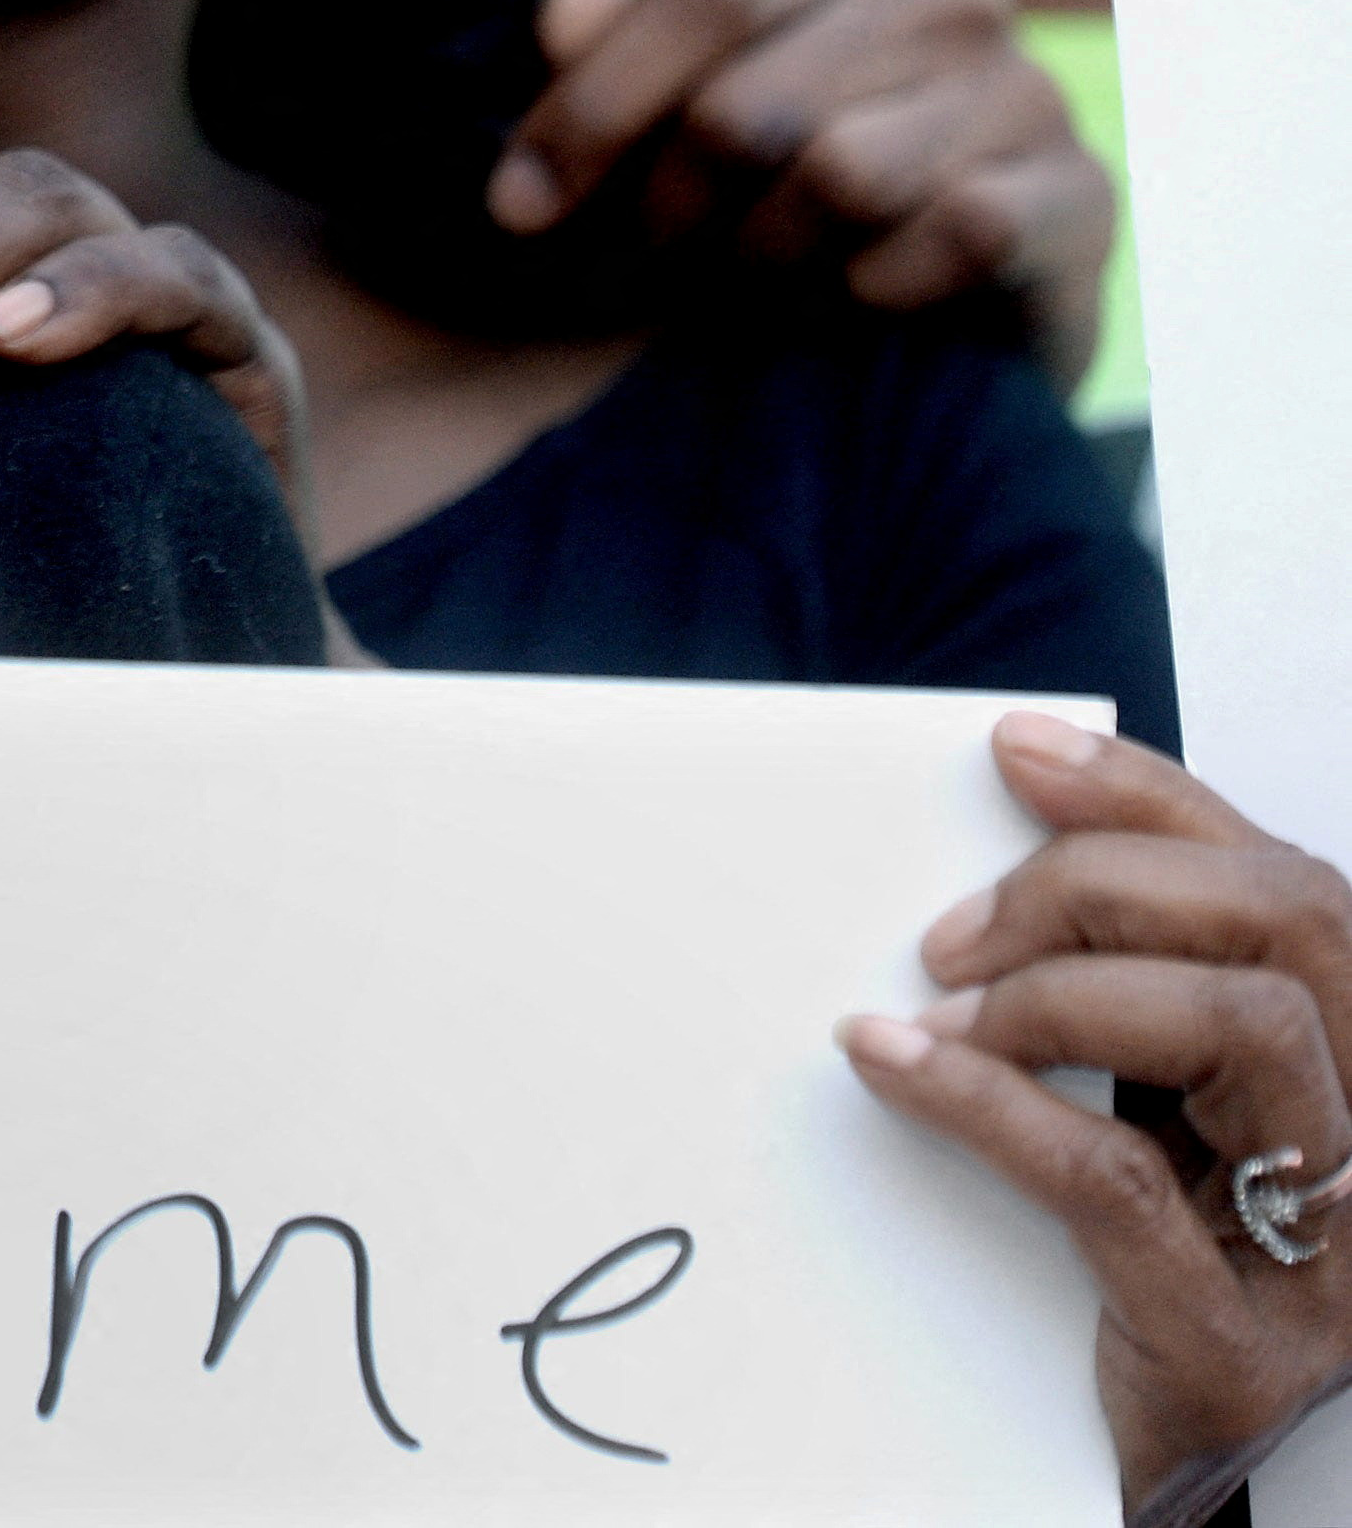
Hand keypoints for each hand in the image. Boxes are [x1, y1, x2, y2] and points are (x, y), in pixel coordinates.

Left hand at [486, 0, 1111, 388]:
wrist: (910, 324)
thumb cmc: (753, 193)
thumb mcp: (651, 123)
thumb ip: (603, 55)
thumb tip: (571, 1)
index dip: (592, 109)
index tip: (518, 210)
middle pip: (750, 103)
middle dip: (667, 209)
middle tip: (648, 264)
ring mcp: (1026, 85)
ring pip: (844, 175)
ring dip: (765, 256)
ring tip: (749, 281)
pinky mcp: (1084, 193)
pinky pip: (962, 229)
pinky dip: (880, 284)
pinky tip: (857, 297)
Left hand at [842, 716, 1351, 1526]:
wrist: (1147, 1495)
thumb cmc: (1137, 1288)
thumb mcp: (1152, 1124)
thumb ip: (1113, 1004)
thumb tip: (997, 860)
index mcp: (1351, 1074)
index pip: (1289, 884)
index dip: (1153, 795)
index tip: (1018, 748)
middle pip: (1283, 925)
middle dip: (1099, 887)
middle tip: (949, 933)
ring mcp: (1332, 1254)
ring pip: (1239, 1027)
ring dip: (1059, 993)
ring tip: (937, 1012)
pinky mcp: (1240, 1349)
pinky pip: (1121, 1181)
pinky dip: (992, 1105)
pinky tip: (895, 1069)